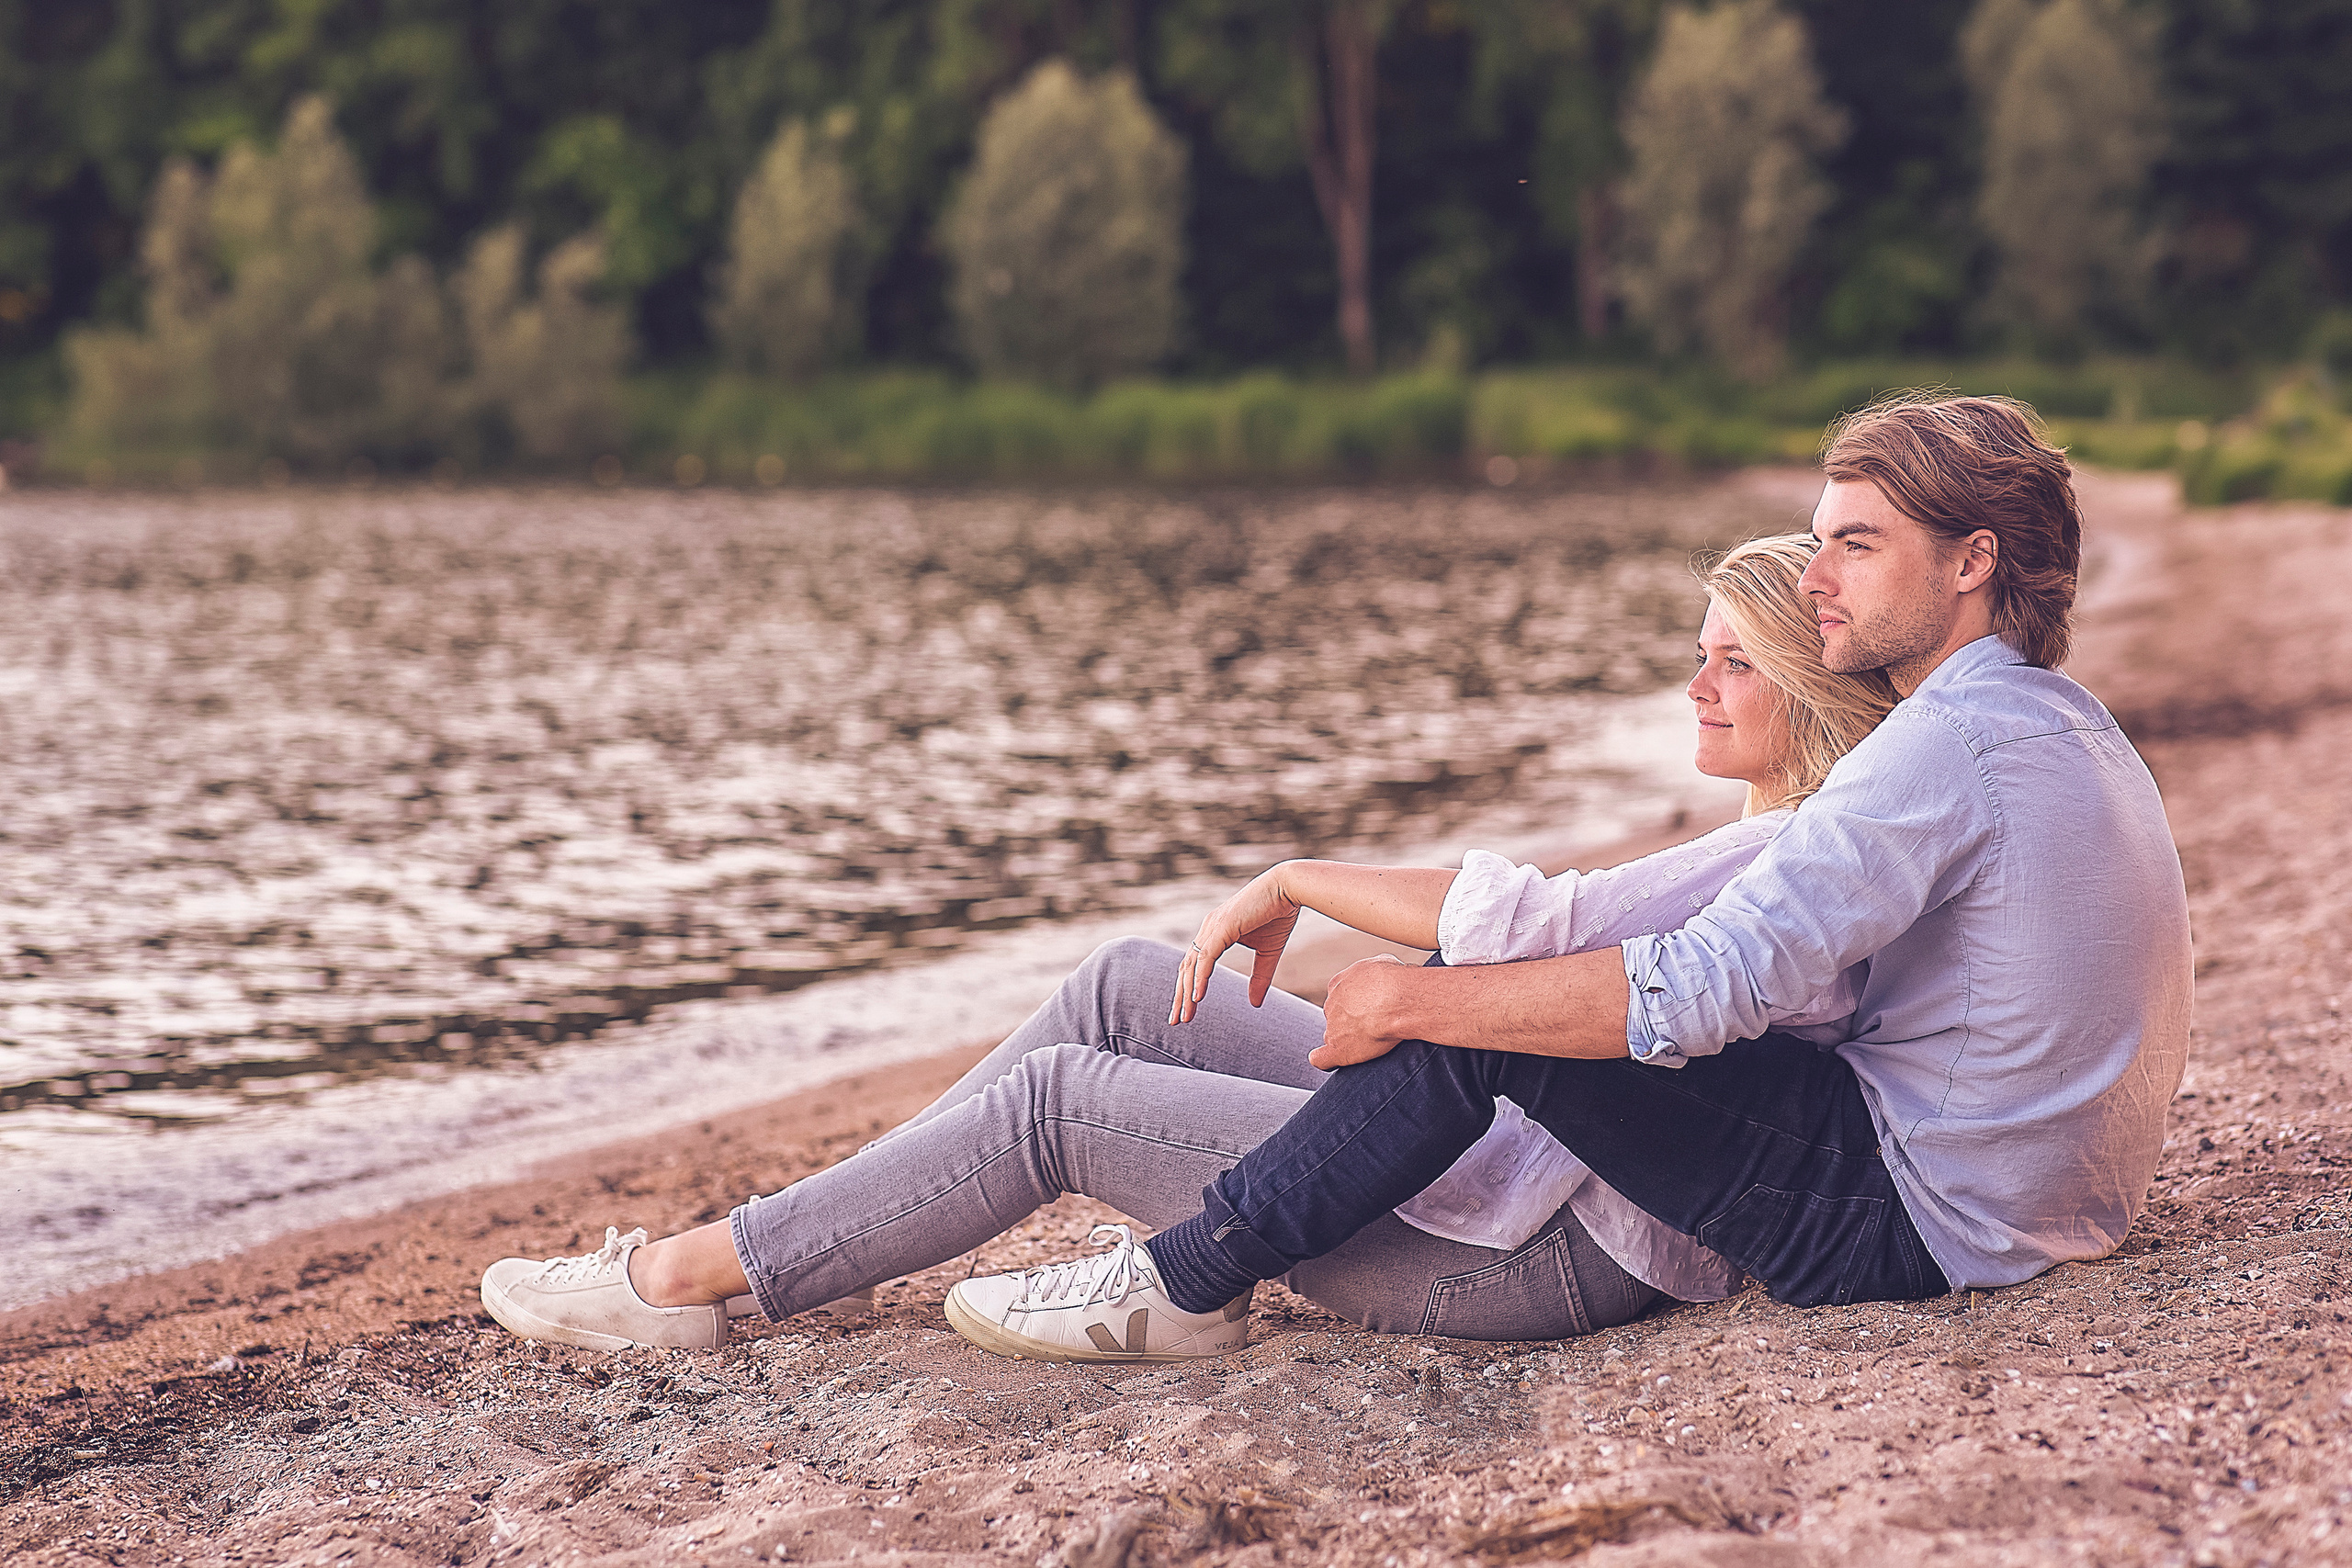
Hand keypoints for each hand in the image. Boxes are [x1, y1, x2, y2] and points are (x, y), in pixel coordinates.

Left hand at [1170, 865, 1303, 1024]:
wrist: (1289, 888)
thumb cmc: (1278, 915)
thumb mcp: (1268, 954)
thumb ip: (1259, 978)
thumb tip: (1254, 1004)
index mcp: (1215, 933)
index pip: (1194, 965)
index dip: (1188, 989)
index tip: (1185, 1012)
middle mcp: (1209, 929)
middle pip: (1186, 968)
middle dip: (1180, 996)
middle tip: (1175, 1021)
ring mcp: (1213, 927)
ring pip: (1192, 965)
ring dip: (1187, 993)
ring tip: (1184, 1016)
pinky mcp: (1222, 927)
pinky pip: (1206, 957)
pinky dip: (1200, 978)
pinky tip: (1197, 997)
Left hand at [1309, 953, 1411, 1069]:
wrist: (1398, 1001)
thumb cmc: (1395, 981)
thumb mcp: (1383, 963)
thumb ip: (1374, 972)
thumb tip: (1380, 977)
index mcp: (1338, 984)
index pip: (1341, 996)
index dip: (1356, 1003)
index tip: (1371, 1007)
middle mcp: (1331, 1005)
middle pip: (1337, 1016)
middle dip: (1353, 1020)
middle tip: (1377, 1024)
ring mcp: (1333, 1028)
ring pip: (1334, 1036)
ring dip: (1347, 1039)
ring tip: (1371, 1042)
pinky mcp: (1337, 1049)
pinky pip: (1322, 1059)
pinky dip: (1325, 1060)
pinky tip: (1331, 1061)